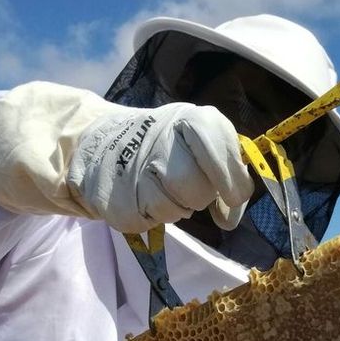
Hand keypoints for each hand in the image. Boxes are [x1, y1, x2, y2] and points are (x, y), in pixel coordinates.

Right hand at [67, 102, 253, 232]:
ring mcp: (135, 168)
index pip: (220, 153)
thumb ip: (225, 173)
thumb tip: (229, 218)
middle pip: (198, 189)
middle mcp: (161, 138)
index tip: (235, 197)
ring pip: (175, 209)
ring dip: (177, 207)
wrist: (104, 141)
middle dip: (202, 197)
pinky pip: (150, 221)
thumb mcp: (200, 141)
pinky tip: (145, 196)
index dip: (233, 182)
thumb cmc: (166, 143)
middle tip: (191, 189)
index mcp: (190, 119)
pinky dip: (154, 215)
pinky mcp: (117, 198)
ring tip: (165, 189)